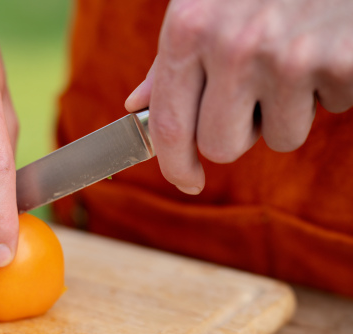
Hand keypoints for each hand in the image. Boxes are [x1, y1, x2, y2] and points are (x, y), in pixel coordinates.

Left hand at [126, 0, 352, 193]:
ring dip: (287, 109)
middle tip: (255, 93)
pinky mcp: (341, 63)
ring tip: (296, 55)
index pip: (169, 125)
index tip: (186, 180)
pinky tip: (325, 46)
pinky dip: (328, 88)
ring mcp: (288, 56)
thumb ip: (172, 60)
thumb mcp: (207, 5)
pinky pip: (327, 110)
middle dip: (237, 132)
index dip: (174, 165)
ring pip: (277, 137)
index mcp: (190, 28)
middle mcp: (233, 45)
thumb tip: (137, 108)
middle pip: (220, 146)